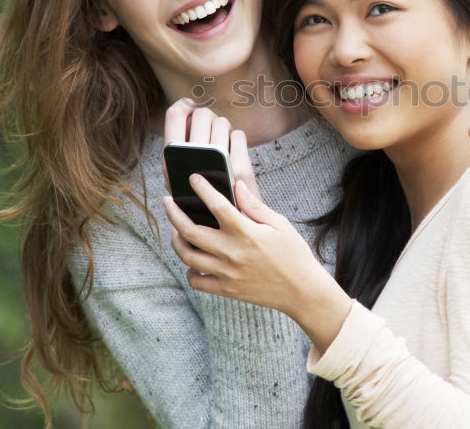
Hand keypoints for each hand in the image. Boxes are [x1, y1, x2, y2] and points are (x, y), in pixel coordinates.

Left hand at [162, 178, 350, 349]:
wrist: (302, 291)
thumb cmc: (293, 254)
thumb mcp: (279, 224)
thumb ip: (254, 205)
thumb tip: (236, 185)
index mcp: (246, 233)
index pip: (217, 205)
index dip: (202, 188)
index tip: (193, 178)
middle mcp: (232, 253)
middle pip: (190, 230)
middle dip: (173, 212)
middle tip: (167, 201)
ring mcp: (227, 273)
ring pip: (187, 255)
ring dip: (176, 240)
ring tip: (175, 229)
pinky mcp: (226, 290)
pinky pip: (196, 280)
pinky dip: (189, 269)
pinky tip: (193, 260)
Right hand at [163, 101, 260, 200]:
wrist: (227, 230)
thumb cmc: (205, 201)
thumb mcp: (181, 179)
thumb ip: (182, 148)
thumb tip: (190, 108)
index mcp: (171, 162)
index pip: (174, 114)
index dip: (184, 105)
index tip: (191, 110)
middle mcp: (190, 161)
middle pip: (202, 114)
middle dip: (208, 117)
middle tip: (211, 131)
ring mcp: (217, 164)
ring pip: (222, 123)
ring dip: (224, 128)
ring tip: (221, 145)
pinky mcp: (239, 169)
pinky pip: (239, 136)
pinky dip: (238, 140)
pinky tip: (234, 155)